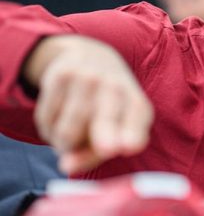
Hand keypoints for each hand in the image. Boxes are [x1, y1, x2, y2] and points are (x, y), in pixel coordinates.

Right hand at [25, 35, 153, 173]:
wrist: (91, 57)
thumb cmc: (106, 106)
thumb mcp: (113, 128)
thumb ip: (95, 153)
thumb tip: (66, 165)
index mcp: (136, 105)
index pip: (136, 121)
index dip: (132, 135)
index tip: (129, 146)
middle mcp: (116, 88)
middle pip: (105, 121)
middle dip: (104, 137)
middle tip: (106, 150)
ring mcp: (88, 79)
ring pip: (67, 133)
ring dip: (64, 143)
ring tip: (74, 130)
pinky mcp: (61, 76)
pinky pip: (47, 120)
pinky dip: (49, 128)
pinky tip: (60, 114)